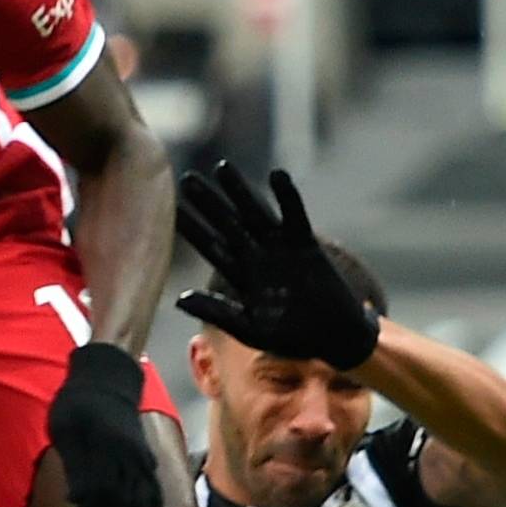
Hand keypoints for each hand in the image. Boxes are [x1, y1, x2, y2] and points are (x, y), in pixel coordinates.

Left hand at [46, 341, 166, 506]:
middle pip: (123, 504)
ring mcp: (143, 459)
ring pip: (143, 505)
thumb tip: (78, 500)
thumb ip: (74, 463)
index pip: (102, 492)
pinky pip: (155, 496)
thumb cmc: (76, 404)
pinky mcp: (148, 462)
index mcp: (109, 445)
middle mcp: (131, 455)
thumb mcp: (65, 427)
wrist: (106, 380)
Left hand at [173, 161, 380, 373]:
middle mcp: (257, 257)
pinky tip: (277, 175)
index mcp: (240, 276)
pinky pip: (295, 215)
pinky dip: (287, 196)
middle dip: (209, 202)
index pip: (212, 247)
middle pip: (228, 223)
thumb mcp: (249, 328)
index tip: (173, 210)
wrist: (332, 338)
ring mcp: (282, 248)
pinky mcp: (306, 243)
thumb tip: (179, 299)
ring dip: (240, 191)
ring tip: (222, 167)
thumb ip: (217, 312)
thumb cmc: (290, 338)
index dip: (193, 229)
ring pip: (256, 213)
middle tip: (187, 178)